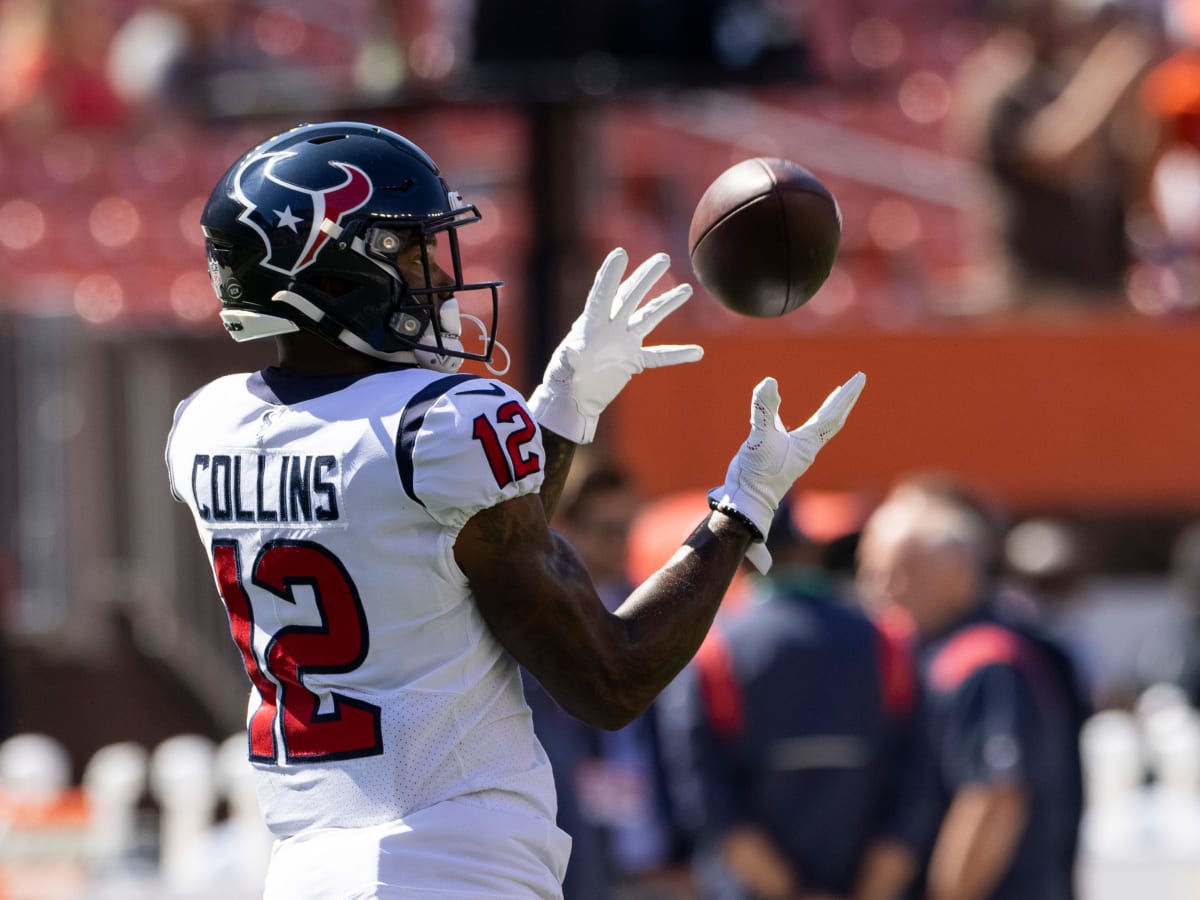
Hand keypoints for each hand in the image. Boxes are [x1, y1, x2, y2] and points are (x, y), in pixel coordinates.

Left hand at [528, 248, 702, 442]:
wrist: (573, 397)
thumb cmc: (562, 379)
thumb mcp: (562, 366)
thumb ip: (570, 356)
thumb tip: (578, 349)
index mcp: (590, 324)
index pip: (602, 294)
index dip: (610, 275)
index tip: (620, 254)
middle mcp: (610, 327)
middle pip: (630, 296)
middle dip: (646, 277)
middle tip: (663, 258)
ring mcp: (624, 341)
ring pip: (649, 317)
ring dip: (667, 304)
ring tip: (686, 290)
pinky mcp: (633, 360)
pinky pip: (659, 355)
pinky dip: (677, 354)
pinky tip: (698, 352)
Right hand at [709, 372, 865, 572]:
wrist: (746, 501)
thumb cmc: (757, 475)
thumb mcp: (760, 438)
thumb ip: (764, 410)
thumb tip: (769, 382)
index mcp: (807, 444)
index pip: (832, 415)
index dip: (846, 395)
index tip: (859, 377)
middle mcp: (805, 446)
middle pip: (833, 419)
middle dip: (845, 399)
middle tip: (858, 380)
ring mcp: (793, 450)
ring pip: (819, 425)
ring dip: (830, 409)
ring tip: (836, 394)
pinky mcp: (777, 452)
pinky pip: (798, 429)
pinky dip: (801, 417)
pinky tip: (788, 411)